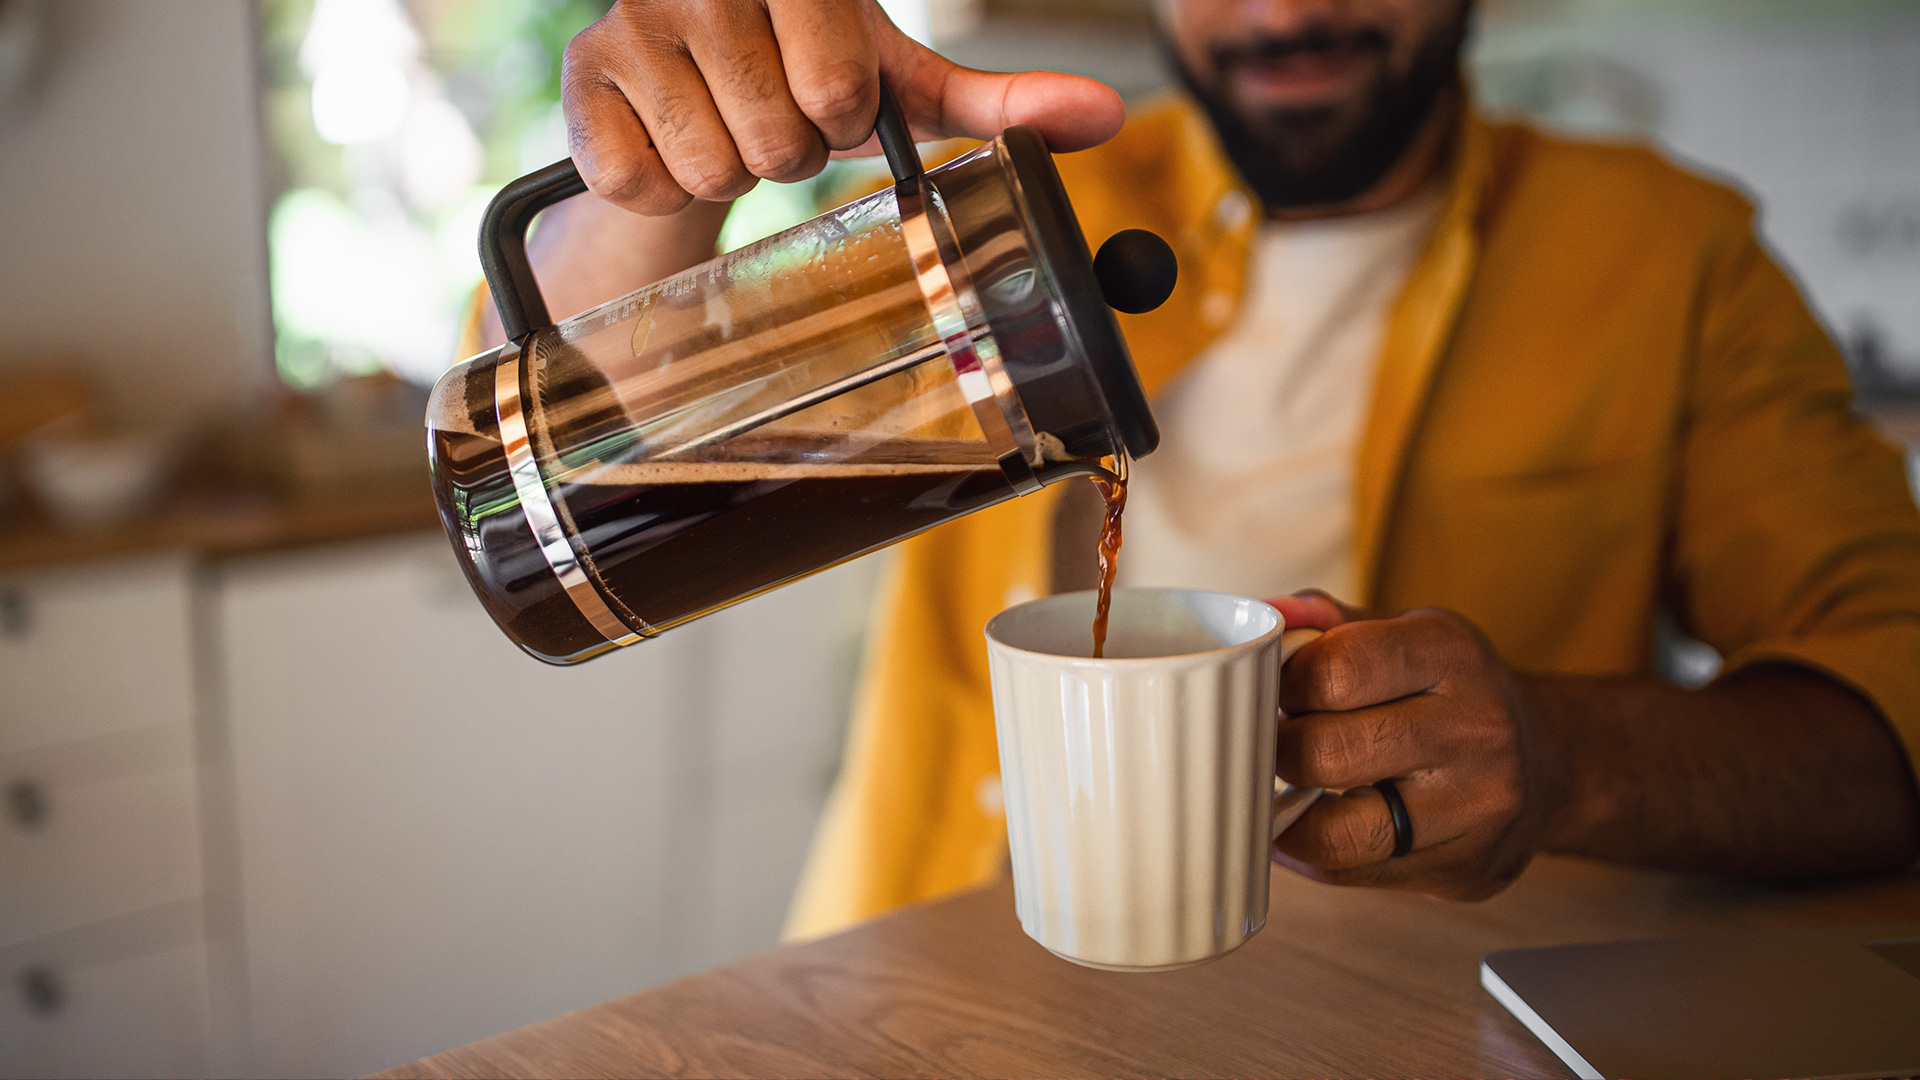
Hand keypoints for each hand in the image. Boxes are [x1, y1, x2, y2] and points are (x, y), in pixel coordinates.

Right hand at [562, 0, 1125, 213]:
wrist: (686, 68)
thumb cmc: (800, 65)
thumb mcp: (896, 79)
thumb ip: (996, 103)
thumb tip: (1104, 119)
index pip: (840, 91)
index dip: (839, 114)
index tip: (821, 87)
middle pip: (781, 141)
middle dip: (789, 148)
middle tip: (771, 110)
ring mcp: (631, 23)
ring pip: (715, 169)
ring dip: (730, 170)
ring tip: (723, 122)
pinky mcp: (580, 82)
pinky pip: (643, 185)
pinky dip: (665, 187)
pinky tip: (667, 138)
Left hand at [1264, 591, 1563, 899]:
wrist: (1551, 764)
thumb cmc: (1448, 693)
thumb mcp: (1403, 635)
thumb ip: (1328, 623)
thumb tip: (1267, 613)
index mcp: (1451, 653)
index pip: (1333, 671)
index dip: (1280, 686)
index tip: (1272, 692)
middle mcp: (1475, 728)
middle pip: (1326, 754)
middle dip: (1278, 752)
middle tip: (1273, 744)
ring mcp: (1477, 806)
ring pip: (1336, 832)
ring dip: (1288, 814)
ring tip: (1284, 790)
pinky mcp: (1465, 868)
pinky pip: (1352, 874)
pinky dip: (1311, 853)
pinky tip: (1308, 826)